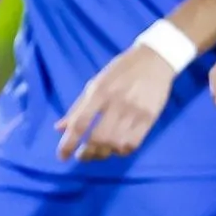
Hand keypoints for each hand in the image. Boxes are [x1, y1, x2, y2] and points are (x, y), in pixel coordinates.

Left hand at [56, 43, 176, 161]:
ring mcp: (135, 111)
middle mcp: (116, 102)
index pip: (80, 122)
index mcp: (99, 91)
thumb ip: (78, 107)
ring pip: (115, 144)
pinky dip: (121, 151)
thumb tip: (59, 128)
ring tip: (97, 153)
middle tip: (81, 156)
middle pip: (98, 138)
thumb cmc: (121, 70)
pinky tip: (116, 148)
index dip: (68, 143)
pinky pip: (133, 144)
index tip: (62, 156)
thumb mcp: (95, 82)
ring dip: (103, 154)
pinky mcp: (150, 118)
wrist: (155, 59)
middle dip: (86, 153)